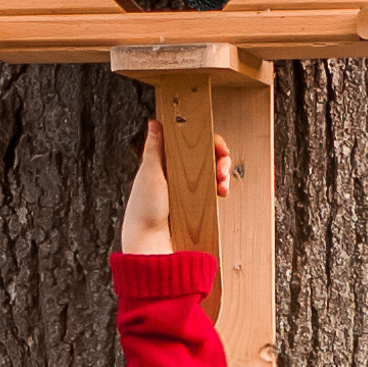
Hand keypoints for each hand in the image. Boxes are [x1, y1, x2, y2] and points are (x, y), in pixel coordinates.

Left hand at [119, 116, 232, 253]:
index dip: (207, 141)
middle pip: (206, 155)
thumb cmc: (144, 211)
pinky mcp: (195, 204)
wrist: (150, 244)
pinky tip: (222, 192)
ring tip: (223, 184)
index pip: (191, 142)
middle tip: (222, 169)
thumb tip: (155, 122)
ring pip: (212, 172)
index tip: (218, 147)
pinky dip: (220, 187)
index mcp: (165, 162)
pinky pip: (212, 190)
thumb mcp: (149, 174)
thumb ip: (154, 148)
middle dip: (220, 158)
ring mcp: (187, 189)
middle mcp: (177, 173)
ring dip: (223, 173)